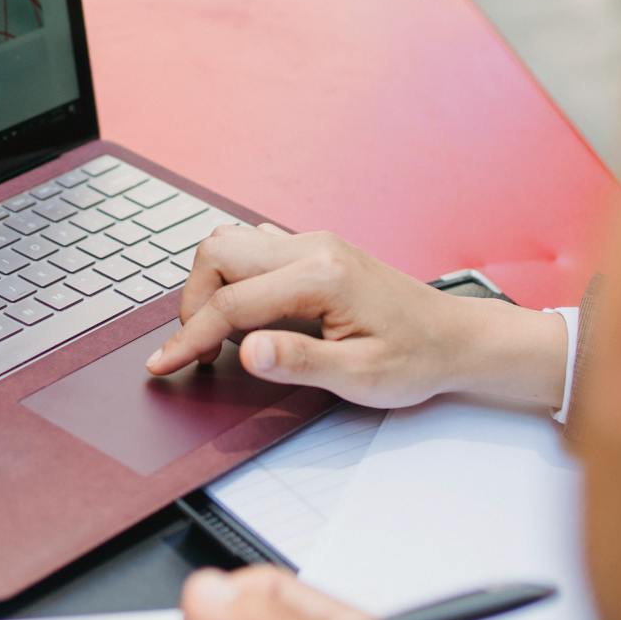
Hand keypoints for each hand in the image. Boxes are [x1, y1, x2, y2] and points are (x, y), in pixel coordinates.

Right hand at [145, 225, 569, 409]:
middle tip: (195, 350)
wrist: (455, 338)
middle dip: (193, 301)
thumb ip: (298, 361)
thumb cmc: (414, 360)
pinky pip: (254, 248)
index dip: (191, 339)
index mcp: (321, 278)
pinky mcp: (315, 250)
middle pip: (219, 252)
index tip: (164, 366)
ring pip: (232, 243)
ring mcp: (313, 243)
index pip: (232, 303)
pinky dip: (232, 277)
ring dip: (210, 285)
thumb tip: (244, 351)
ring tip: (215, 335)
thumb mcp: (359, 377)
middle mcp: (313, 248)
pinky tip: (243, 314)